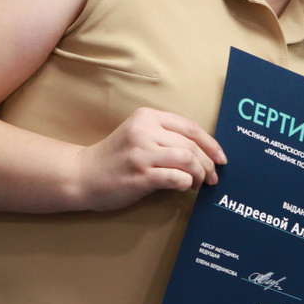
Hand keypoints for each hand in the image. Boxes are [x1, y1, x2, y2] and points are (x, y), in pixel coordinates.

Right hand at [73, 107, 226, 210]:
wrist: (83, 175)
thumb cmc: (115, 158)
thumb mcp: (138, 134)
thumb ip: (165, 135)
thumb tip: (204, 151)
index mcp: (147, 116)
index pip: (190, 127)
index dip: (211, 143)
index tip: (221, 157)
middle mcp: (145, 131)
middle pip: (192, 145)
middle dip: (209, 163)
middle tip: (212, 177)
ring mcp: (141, 152)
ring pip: (188, 159)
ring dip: (199, 174)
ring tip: (198, 183)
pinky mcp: (140, 175)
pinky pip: (176, 177)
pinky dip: (186, 183)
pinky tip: (184, 187)